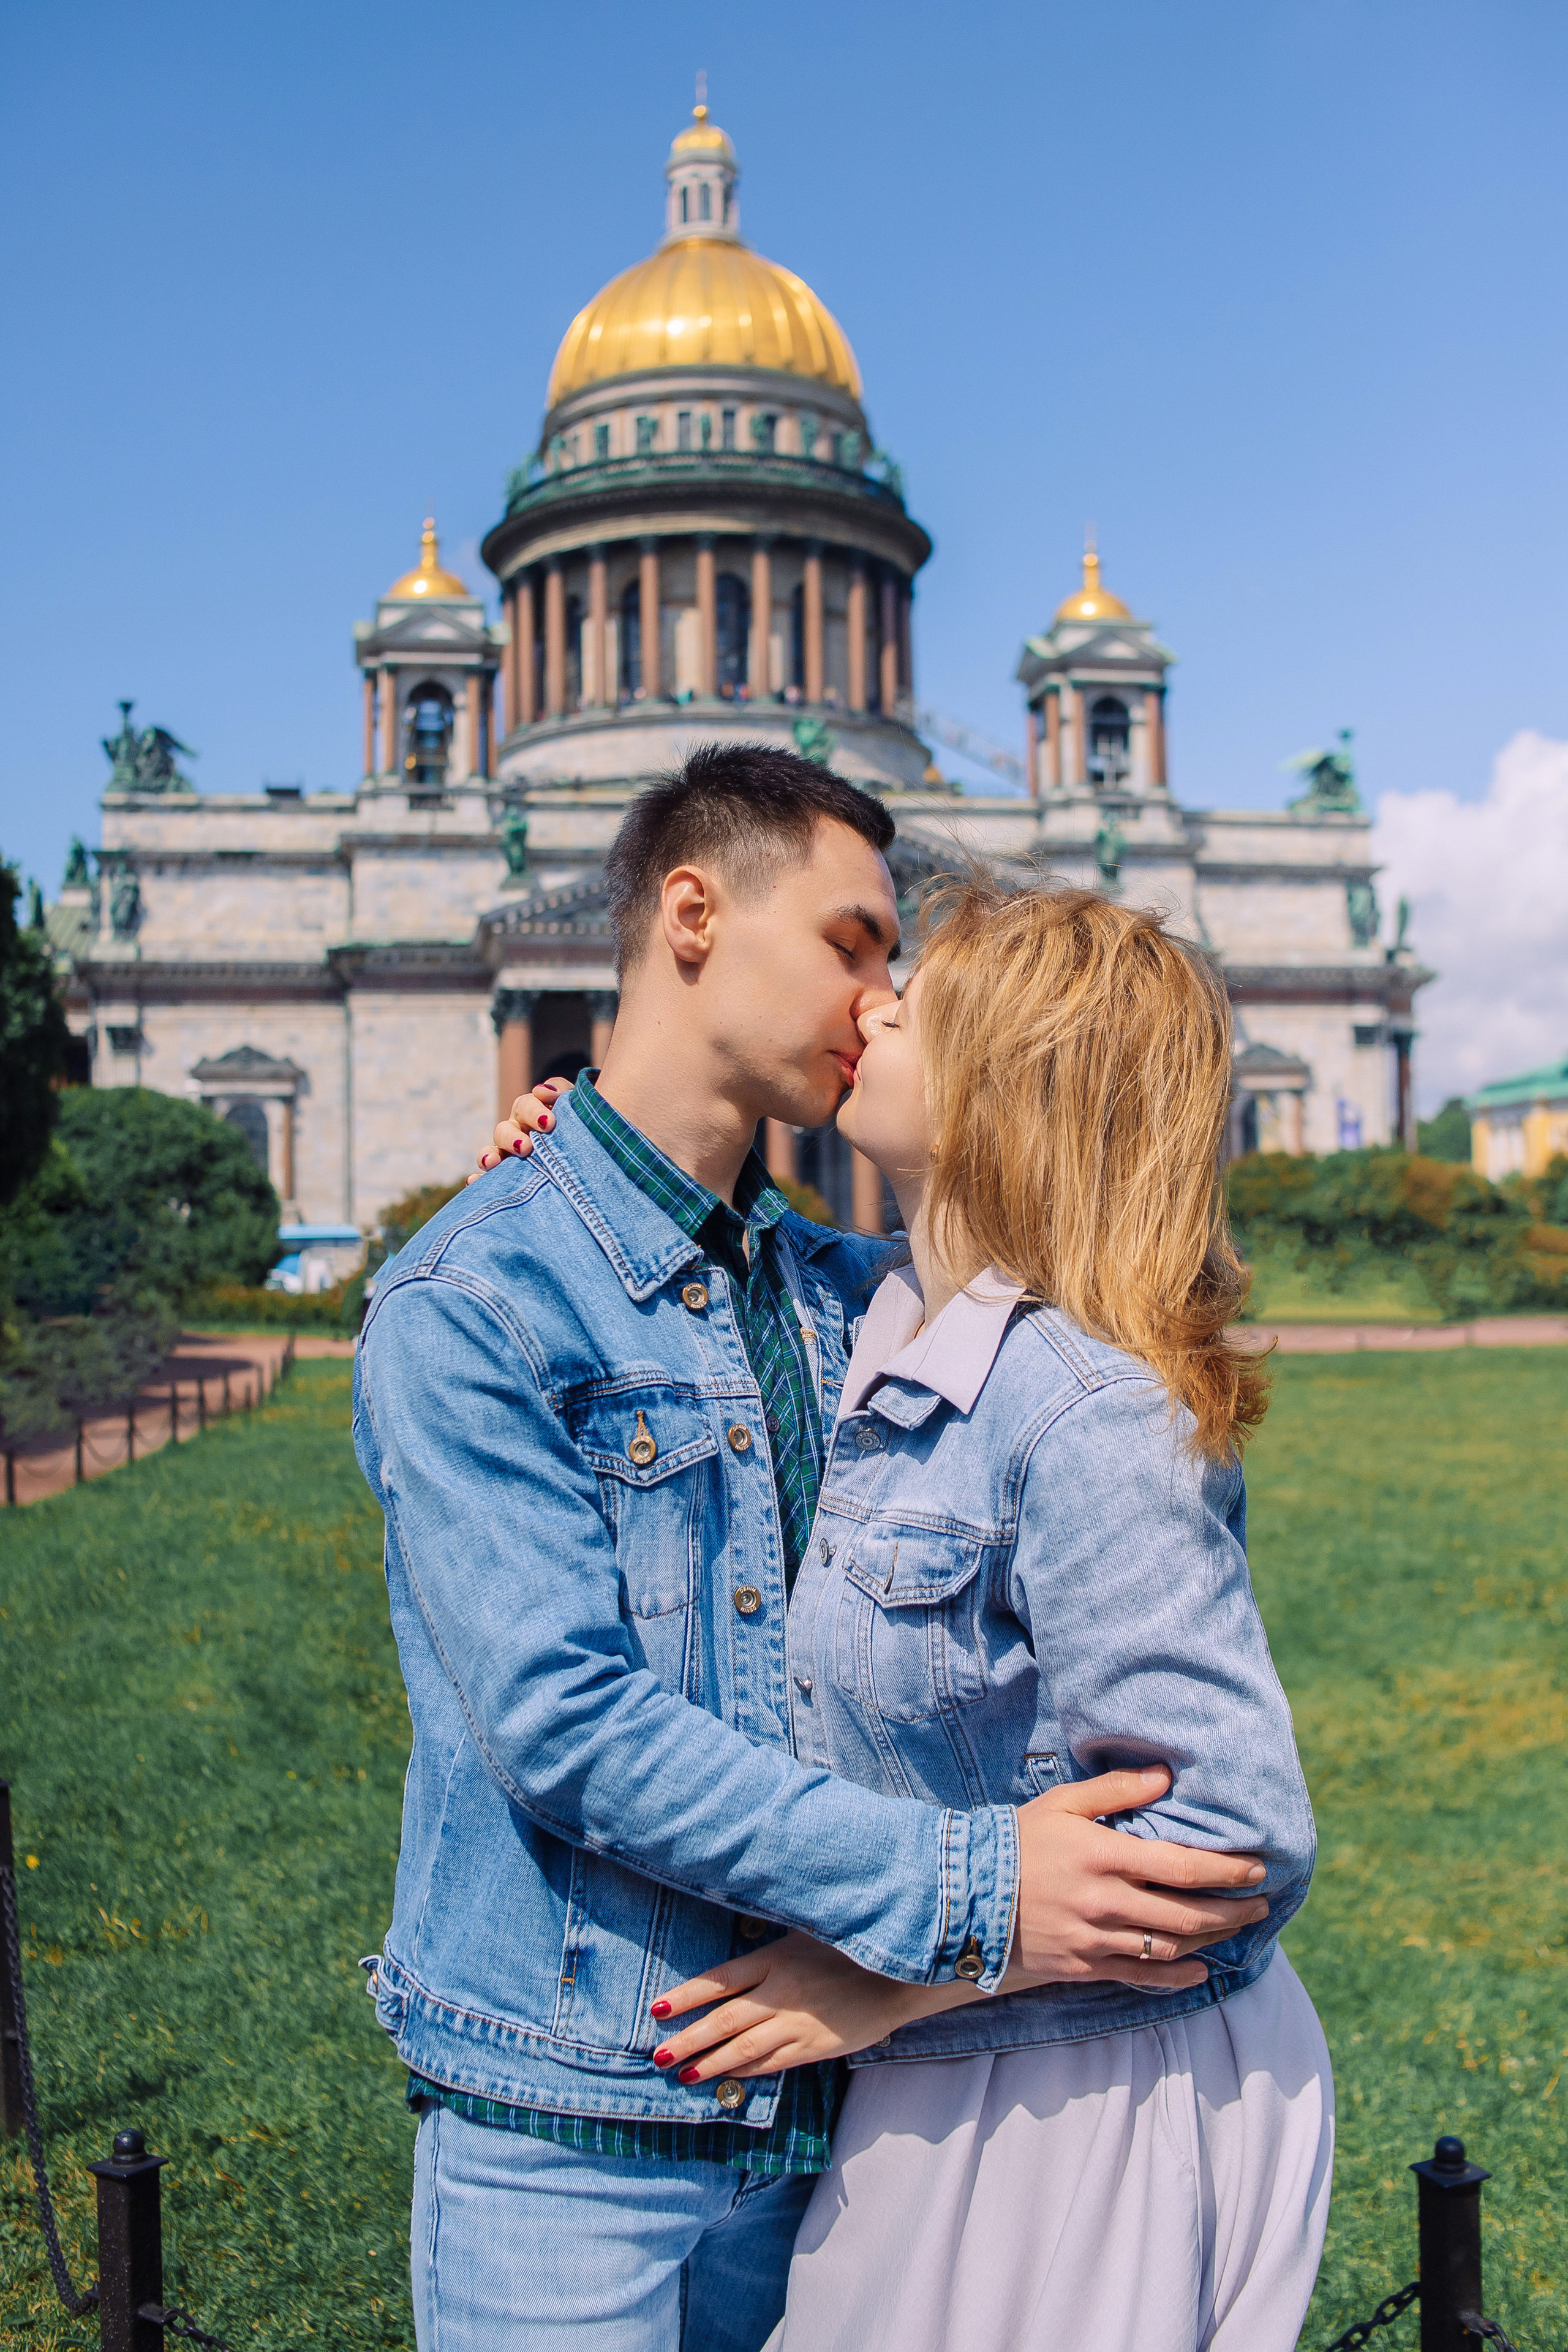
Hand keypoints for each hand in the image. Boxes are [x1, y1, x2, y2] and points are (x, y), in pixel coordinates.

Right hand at [468, 1079, 572, 1182]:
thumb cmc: (577, 1122)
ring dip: (489, 1155)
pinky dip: (479, 1179)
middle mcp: (516, 1131)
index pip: (526, 1105)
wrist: (587, 1151)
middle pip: (505, 1129)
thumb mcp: (575, 1103)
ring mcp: (508, 1154)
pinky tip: (473, 1181)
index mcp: (530, 1112)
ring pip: (493, 1152)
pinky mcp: (505, 1174)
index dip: (535, 1112)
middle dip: (512, 1138)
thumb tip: (542, 1090)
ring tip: (492, 1163)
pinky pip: (488, 1177)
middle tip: (526, 1147)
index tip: (549, 1122)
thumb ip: (561, 1091)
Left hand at [649, 1929, 927, 2082]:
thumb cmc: (848, 1949)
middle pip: (723, 2019)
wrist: (896, 1977)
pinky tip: (725, 2078)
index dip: (685, 1997)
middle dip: (687, 2039)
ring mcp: (797, 2023)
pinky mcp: (813, 2048)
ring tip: (682, 2073)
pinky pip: (771, 2063)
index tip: (657, 2010)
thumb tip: (732, 1959)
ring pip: (742, 2048)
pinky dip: (744, 2071)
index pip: (719, 1981)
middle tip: (658, 2056)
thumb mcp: (806, 1933)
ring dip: (709, 2062)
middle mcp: (781, 1992)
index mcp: (776, 1958)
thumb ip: (770, 1947)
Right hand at [1012, 1765, 1269, 1987]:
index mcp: (1104, 1855)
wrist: (966, 1893)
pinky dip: (1177, 1976)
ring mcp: (1096, 1938)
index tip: (1257, 1868)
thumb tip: (1165, 1777)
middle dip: (1234, 1909)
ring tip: (1237, 1927)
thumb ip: (1116, 1790)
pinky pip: (1141, 1977)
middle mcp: (1106, 1901)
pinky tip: (1201, 1970)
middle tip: (1261, 1902)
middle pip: (1188, 1913)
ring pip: (1171, 1947)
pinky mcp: (1084, 1966)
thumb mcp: (1062, 1803)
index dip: (1228, 1869)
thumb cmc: (1018, 1840)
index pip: (1184, 1867)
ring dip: (1213, 1939)